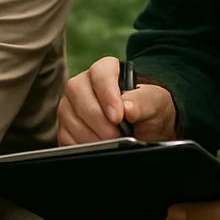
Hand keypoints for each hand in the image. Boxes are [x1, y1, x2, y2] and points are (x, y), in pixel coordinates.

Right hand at [58, 56, 177, 144]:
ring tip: (110, 144)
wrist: (143, 127)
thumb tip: (128, 108)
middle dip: (97, 119)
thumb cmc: (147, 108)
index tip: (118, 116)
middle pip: (77, 92)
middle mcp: (83, 83)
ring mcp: (71, 104)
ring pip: (68, 115)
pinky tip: (97, 149)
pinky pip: (64, 134)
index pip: (100, 73)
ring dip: (89, 135)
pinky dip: (80, 145)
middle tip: (115, 136)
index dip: (107, 94)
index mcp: (105, 70)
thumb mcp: (154, 103)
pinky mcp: (65, 125)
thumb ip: (142, 102)